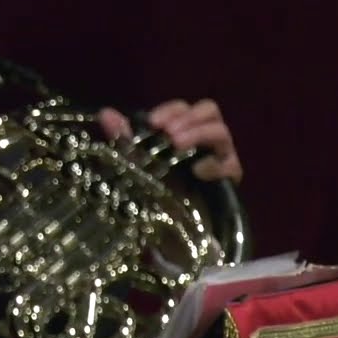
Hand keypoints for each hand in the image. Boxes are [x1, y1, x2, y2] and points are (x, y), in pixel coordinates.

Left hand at [98, 98, 242, 182]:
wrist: (166, 229)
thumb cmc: (152, 189)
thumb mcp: (134, 163)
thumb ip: (122, 137)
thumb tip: (106, 113)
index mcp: (182, 130)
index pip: (183, 108)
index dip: (170, 110)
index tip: (153, 122)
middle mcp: (204, 139)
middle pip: (209, 110)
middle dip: (188, 118)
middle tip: (169, 133)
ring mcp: (220, 156)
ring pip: (222, 131)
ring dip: (199, 133)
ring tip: (178, 144)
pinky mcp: (229, 179)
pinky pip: (231, 165)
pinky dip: (214, 164)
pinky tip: (197, 170)